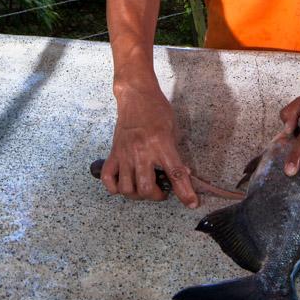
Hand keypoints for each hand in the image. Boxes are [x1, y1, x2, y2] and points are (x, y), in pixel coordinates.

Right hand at [101, 88, 198, 207]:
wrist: (136, 96)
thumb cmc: (157, 110)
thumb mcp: (174, 130)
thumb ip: (176, 153)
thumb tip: (183, 174)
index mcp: (161, 144)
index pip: (175, 174)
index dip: (185, 192)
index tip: (191, 203)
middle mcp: (142, 151)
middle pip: (146, 188)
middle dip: (156, 196)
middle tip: (162, 191)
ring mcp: (125, 154)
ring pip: (127, 188)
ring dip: (138, 194)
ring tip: (145, 187)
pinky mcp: (113, 153)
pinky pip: (108, 180)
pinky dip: (115, 188)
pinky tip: (124, 184)